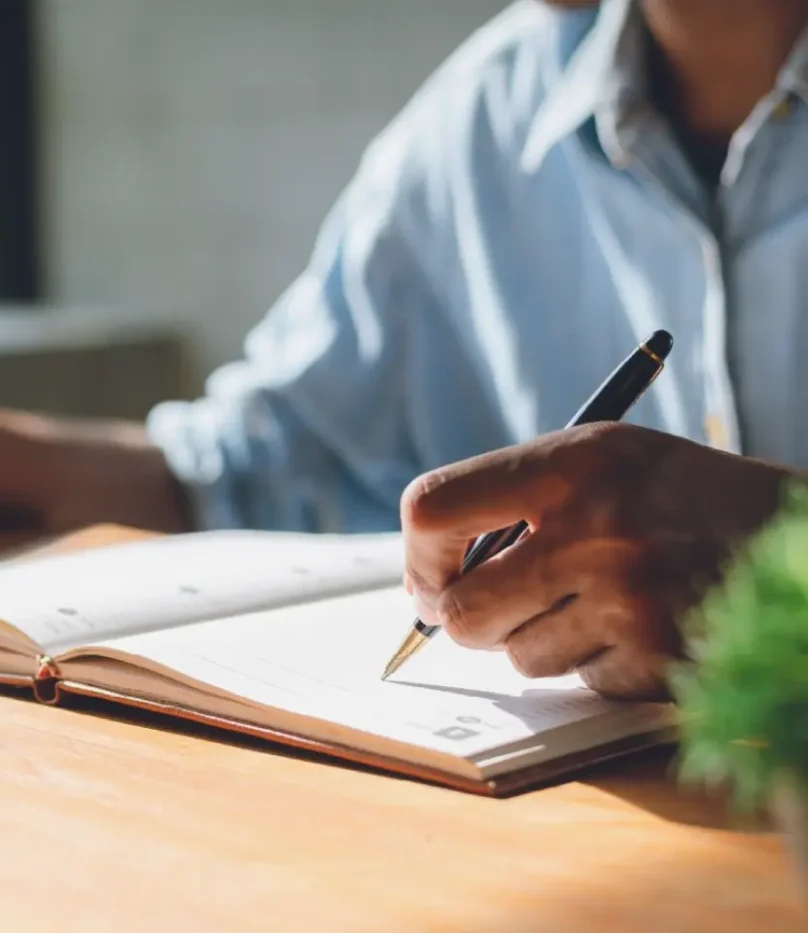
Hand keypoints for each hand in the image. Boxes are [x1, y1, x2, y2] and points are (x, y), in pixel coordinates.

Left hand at [400, 423, 790, 699]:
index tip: (429, 579)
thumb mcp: (607, 462)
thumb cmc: (687, 501)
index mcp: (573, 462)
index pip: (433, 511)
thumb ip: (514, 503)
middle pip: (463, 610)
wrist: (802, 544)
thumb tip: (427, 580)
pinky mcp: (661, 658)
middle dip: (469, 622)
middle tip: (494, 612)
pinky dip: (603, 666)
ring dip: (545, 643)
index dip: (418, 558)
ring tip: (603, 603)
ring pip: (520, 657)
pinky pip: (583, 683)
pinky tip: (647, 627)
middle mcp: (596, 527)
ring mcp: (630, 598)